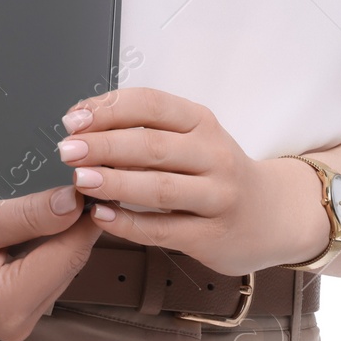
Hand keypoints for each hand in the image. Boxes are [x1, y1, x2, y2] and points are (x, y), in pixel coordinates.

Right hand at [0, 182, 106, 340]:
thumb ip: (29, 214)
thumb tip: (76, 201)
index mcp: (8, 305)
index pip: (69, 254)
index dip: (87, 214)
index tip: (98, 179)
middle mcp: (18, 323)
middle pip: (69, 262)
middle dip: (77, 221)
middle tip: (83, 178)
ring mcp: (17, 321)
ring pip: (62, 266)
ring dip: (64, 231)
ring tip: (64, 193)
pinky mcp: (14, 310)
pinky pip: (47, 271)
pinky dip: (50, 243)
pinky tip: (44, 218)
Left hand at [57, 86, 327, 276]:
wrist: (272, 215)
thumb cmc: (216, 171)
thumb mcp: (192, 137)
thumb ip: (146, 128)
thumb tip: (85, 123)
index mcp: (202, 122)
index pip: (151, 104)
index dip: (109, 108)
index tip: (74, 118)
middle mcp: (213, 155)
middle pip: (151, 145)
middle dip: (103, 145)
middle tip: (68, 150)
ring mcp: (217, 197)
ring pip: (159, 187)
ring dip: (115, 182)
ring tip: (80, 180)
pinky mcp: (212, 236)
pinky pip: (163, 229)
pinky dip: (128, 223)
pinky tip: (101, 217)